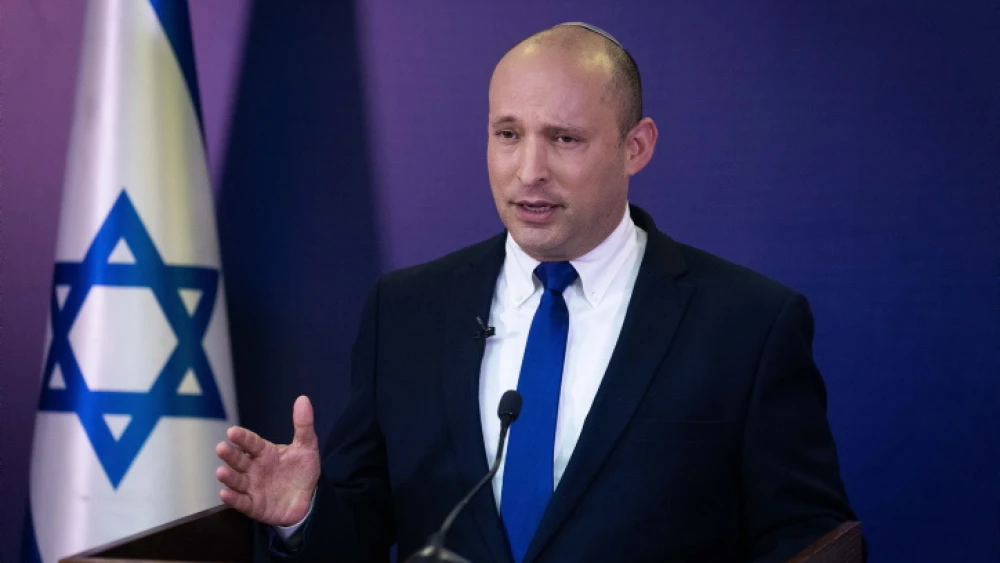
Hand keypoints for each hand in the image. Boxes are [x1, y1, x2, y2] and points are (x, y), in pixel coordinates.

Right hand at [216, 395, 320, 525]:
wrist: (309, 499)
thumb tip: (303, 398)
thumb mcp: (307, 447)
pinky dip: (233, 499)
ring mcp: (252, 487)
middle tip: (221, 448)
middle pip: (239, 460)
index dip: (243, 438)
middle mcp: (254, 468)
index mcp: (264, 452)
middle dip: (230, 454)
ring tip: (220, 471)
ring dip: (228, 477)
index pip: (251, 443)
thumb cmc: (302, 471)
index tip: (232, 431)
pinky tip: (224, 493)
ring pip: (237, 481)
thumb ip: (303, 425)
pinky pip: (241, 502)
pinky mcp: (254, 506)